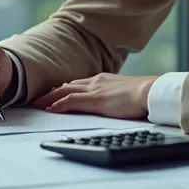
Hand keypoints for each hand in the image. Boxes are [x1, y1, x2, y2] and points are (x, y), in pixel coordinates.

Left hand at [32, 73, 157, 119]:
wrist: (151, 92)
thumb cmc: (144, 95)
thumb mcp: (125, 93)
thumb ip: (115, 96)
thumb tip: (112, 103)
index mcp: (103, 79)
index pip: (78, 83)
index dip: (64, 89)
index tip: (54, 93)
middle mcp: (95, 81)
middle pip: (67, 86)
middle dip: (51, 92)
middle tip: (38, 98)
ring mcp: (94, 89)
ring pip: (64, 91)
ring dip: (49, 98)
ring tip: (37, 104)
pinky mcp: (95, 99)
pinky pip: (70, 101)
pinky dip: (58, 104)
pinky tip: (49, 109)